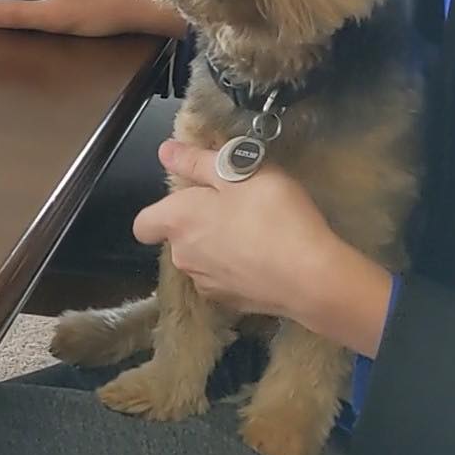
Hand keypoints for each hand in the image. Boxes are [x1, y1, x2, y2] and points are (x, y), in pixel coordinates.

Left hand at [134, 141, 392, 353]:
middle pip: (177, 236)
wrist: (310, 277)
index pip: (143, 223)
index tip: (193, 195)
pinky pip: (223, 279)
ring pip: (200, 258)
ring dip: (217, 245)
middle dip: (198, 221)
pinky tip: (264, 259)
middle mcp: (182, 256)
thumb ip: (197, 162)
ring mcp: (205, 284)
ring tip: (256, 231)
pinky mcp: (231, 303)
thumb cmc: (273, 215)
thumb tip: (164, 151)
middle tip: (237, 204)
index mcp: (178, 222)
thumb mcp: (238, 173)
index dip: (163, 208)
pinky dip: (235, 269)